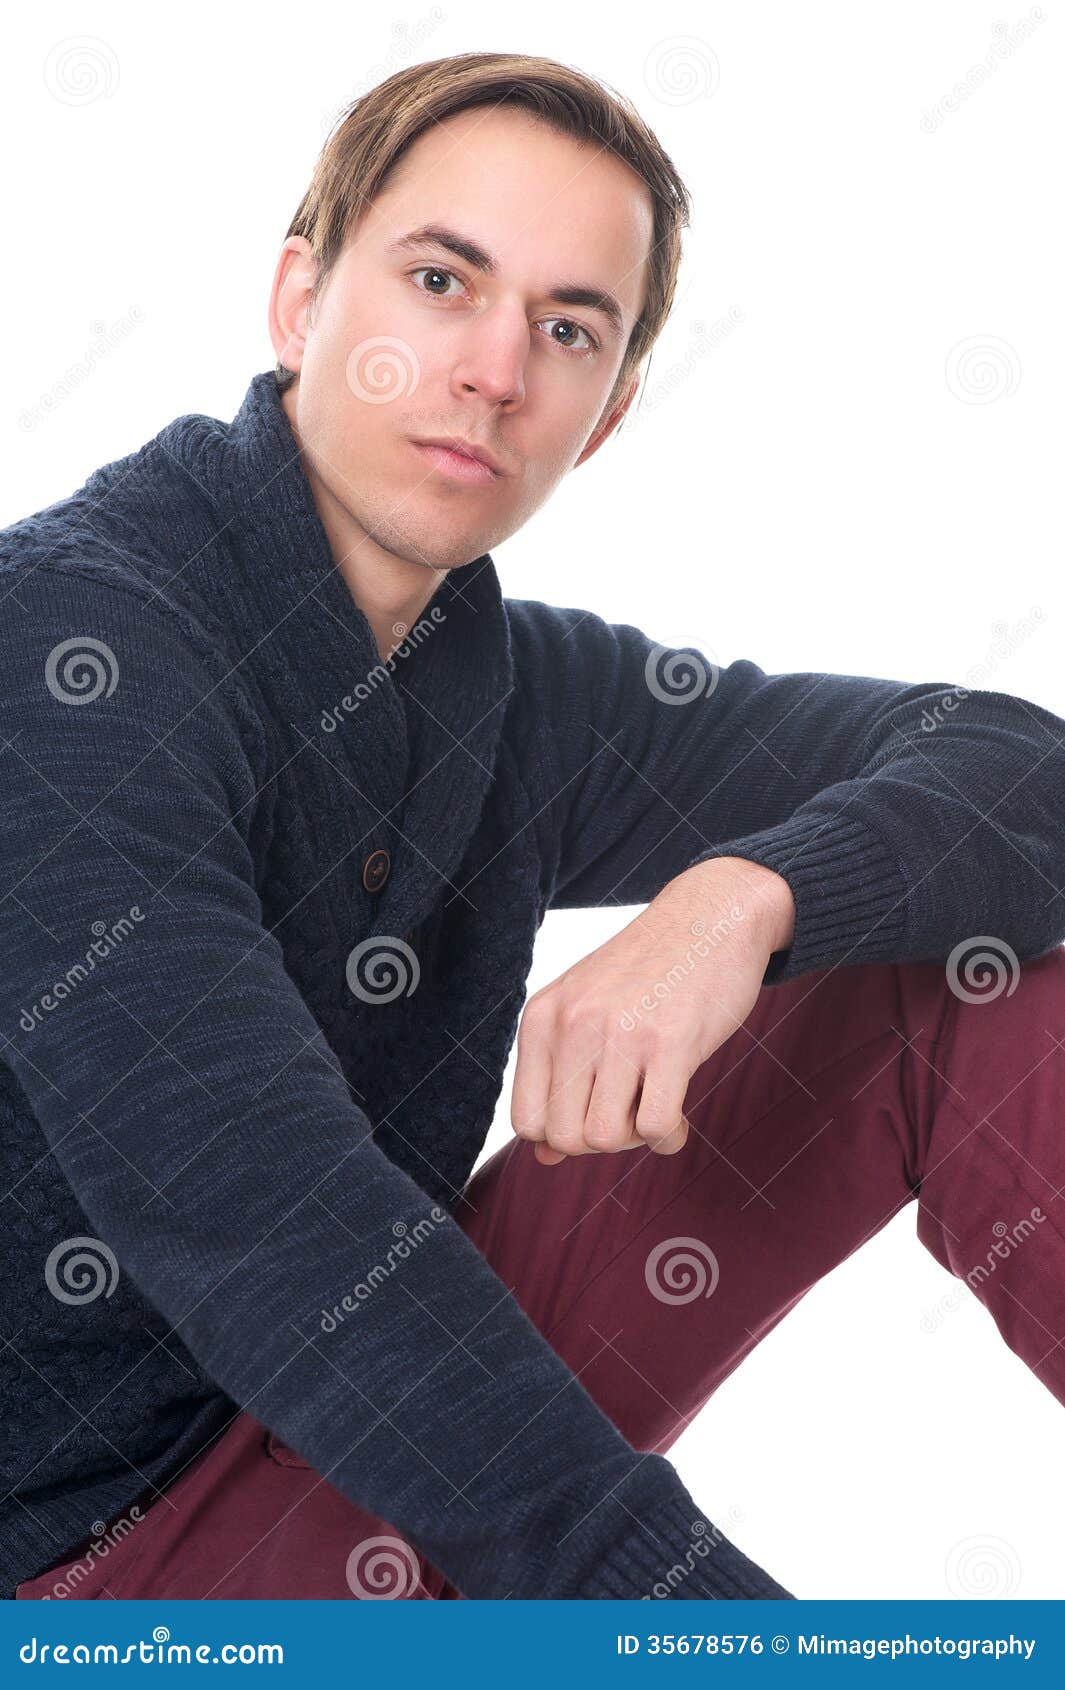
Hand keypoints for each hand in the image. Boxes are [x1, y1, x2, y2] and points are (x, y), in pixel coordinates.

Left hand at [510, 857, 792, 1163]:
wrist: (711, 918)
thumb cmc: (648, 972)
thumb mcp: (586, 1013)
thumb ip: (558, 1081)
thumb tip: (541, 1159)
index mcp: (542, 1017)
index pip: (526, 1122)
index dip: (562, 1136)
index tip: (596, 1113)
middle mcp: (572, 1024)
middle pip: (565, 1138)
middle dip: (601, 1141)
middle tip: (630, 1111)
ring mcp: (620, 1032)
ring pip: (605, 1138)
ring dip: (635, 1138)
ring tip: (654, 1106)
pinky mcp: (671, 1041)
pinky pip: (655, 1127)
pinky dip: (668, 1137)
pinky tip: (679, 1113)